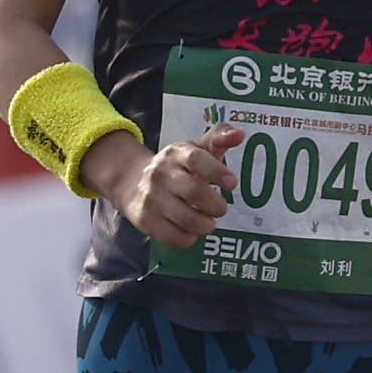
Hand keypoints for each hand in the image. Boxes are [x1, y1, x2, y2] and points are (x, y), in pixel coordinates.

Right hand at [111, 126, 240, 249]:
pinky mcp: (145, 220)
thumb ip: (219, 138)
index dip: (217, 171)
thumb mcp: (195, 149)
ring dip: (206, 225)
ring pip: (187, 218)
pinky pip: (174, 237)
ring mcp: (151, 198)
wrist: (131, 181)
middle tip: (220, 209)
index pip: (197, 159)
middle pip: (194, 191)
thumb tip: (240, 134)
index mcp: (176, 154)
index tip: (232, 183)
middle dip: (216, 205)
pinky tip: (191, 231)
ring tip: (208, 222)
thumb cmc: (176, 167)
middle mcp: (161, 175)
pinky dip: (190, 238)